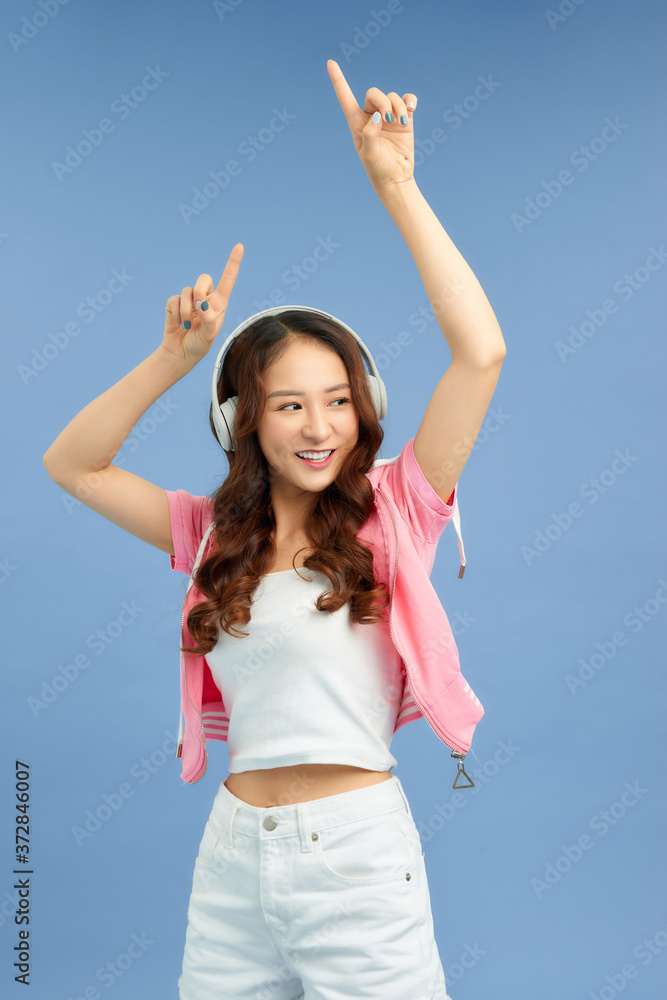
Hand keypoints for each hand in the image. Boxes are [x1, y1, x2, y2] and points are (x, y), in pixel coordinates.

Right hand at [161, 243, 243, 364]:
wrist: (181, 353)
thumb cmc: (200, 344)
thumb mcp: (209, 335)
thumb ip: (209, 320)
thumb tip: (202, 305)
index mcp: (219, 303)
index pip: (228, 280)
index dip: (233, 263)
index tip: (240, 246)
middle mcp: (206, 298)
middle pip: (204, 278)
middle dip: (200, 292)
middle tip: (198, 309)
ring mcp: (190, 300)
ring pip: (187, 291)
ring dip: (186, 311)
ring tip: (188, 325)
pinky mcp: (174, 303)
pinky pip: (174, 300)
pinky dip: (176, 314)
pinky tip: (178, 324)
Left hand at [326, 59, 416, 191]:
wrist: (397, 177)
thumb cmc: (378, 169)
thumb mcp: (368, 154)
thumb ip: (369, 135)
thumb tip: (377, 116)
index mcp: (356, 123)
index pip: (345, 98)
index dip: (338, 81)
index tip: (330, 63)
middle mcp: (371, 116)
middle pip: (374, 93)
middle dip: (383, 101)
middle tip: (389, 119)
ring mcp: (388, 116)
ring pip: (392, 96)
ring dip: (397, 106)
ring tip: (401, 121)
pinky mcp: (404, 118)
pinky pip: (406, 99)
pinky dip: (409, 101)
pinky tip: (411, 109)